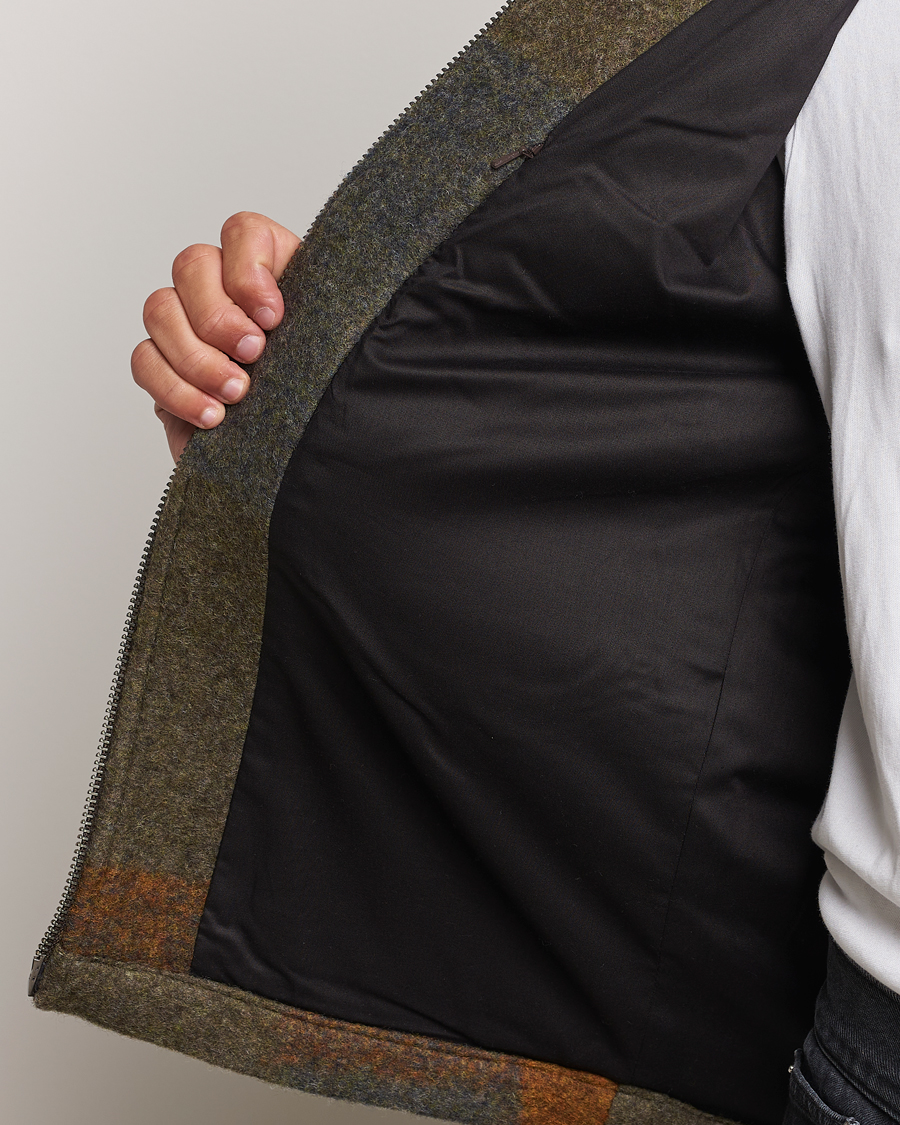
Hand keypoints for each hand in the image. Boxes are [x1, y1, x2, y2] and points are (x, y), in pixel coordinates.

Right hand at [132, 212, 300, 460]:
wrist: (306, 456)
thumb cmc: (323, 398)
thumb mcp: (331, 352)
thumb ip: (318, 318)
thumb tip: (285, 313)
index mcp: (270, 273)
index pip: (243, 232)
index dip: (248, 268)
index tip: (273, 318)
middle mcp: (223, 290)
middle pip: (191, 265)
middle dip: (219, 316)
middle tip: (253, 356)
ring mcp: (188, 328)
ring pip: (160, 309)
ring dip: (196, 356)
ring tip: (236, 394)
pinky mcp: (166, 370)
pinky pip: (145, 361)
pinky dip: (175, 389)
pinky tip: (212, 415)